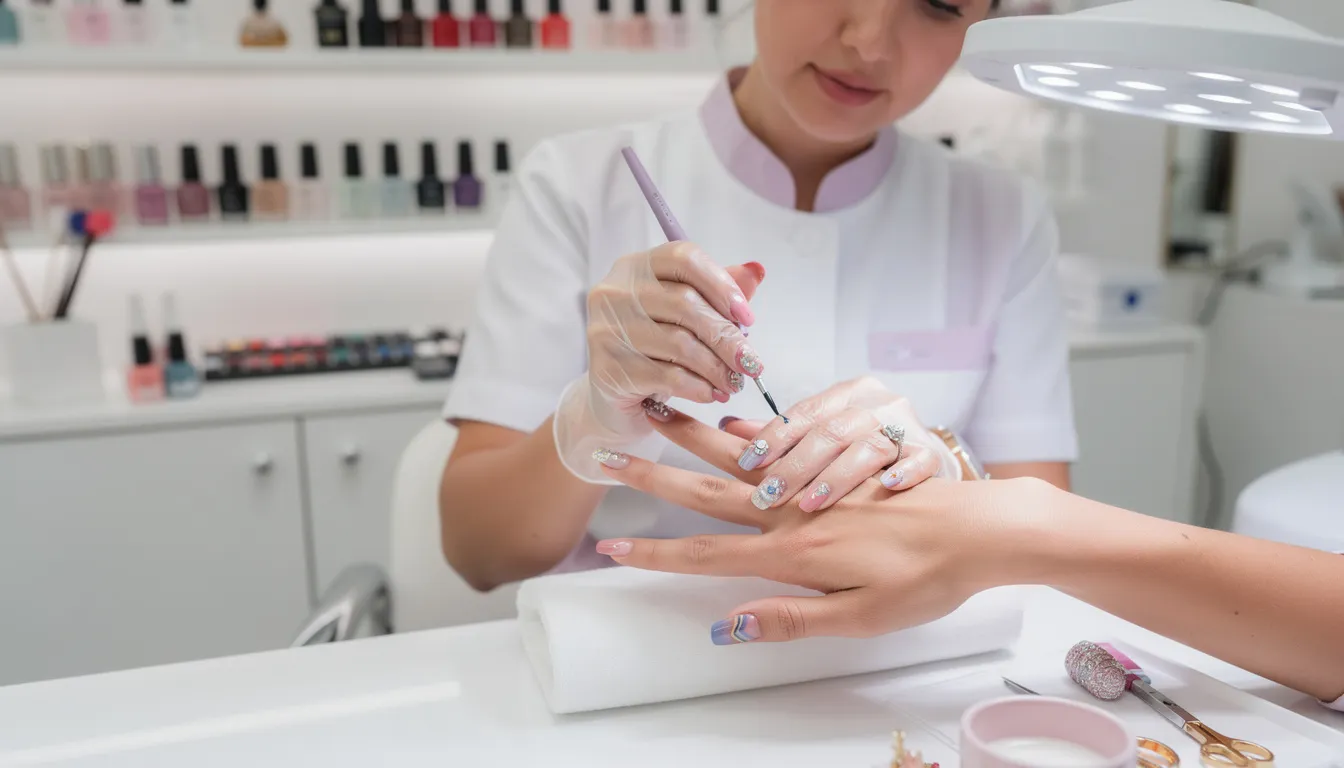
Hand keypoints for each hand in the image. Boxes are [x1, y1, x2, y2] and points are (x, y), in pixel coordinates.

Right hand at [554, 243, 764, 481]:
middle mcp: (613, 292)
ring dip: (716, 368)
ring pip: (680, 343)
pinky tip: (711, 394)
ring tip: (733, 383)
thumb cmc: (654, 351)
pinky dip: (698, 387)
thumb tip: (756, 271)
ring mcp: (606, 330)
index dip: (722, 285)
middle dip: (726, 337)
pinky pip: (668, 376)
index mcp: (635, 267)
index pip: (684, 258)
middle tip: (751, 363)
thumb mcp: (687, 318)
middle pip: (685, 303)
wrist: (612, 399)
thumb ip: (717, 293)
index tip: (747, 317)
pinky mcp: (607, 369)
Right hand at [589, 449, 1034, 642]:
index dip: (656, 555)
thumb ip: (791, 617)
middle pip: (708, 491)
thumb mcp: (861, 617)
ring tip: (657, 411)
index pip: (707, 556)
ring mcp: (815, 483)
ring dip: (693, 437)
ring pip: (741, 456)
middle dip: (653, 476)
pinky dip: (751, 434)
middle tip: (608, 455)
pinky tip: (733, 425)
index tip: (610, 547)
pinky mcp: (839, 464)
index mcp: (793, 554)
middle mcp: (793, 512)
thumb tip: (726, 626)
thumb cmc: (927, 580)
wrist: (982, 528)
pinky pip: (785, 442)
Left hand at [716, 376, 957, 511]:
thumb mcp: (828, 440)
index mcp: (847, 397)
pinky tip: (888, 487)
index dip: (774, 437)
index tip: (748, 462)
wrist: (936, 476)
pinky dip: (905, 472)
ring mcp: (908, 430)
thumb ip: (783, 437)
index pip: (804, 413)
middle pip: (831, 430)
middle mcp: (876, 407)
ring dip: (837, 475)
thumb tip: (728, 428)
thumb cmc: (870, 460)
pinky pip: (920, 459)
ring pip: (869, 445)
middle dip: (796, 464)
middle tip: (769, 494)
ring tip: (812, 502)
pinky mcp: (934, 455)